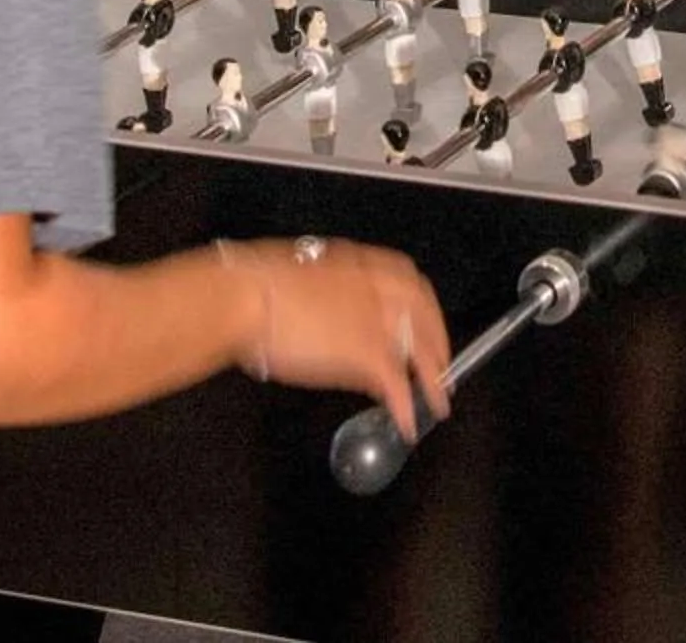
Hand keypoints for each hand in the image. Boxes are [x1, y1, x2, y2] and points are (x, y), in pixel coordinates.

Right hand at [230, 239, 451, 432]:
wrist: (245, 296)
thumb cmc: (257, 284)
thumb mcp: (304, 275)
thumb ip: (330, 291)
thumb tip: (331, 308)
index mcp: (361, 265)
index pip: (411, 286)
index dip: (425, 312)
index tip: (428, 327)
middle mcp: (378, 288)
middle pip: (425, 319)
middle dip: (436, 346)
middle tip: (440, 368)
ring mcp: (377, 320)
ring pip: (420, 352)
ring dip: (432, 379)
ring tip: (438, 402)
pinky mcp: (368, 353)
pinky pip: (397, 385)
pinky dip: (406, 406)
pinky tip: (408, 422)